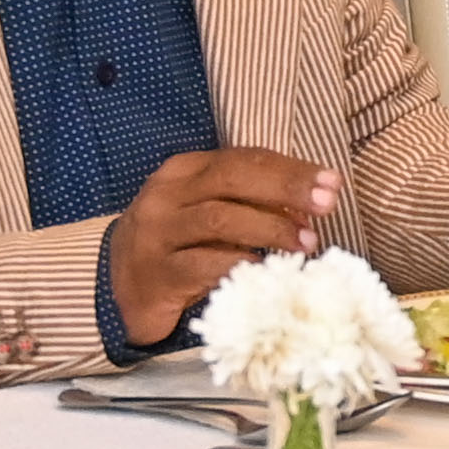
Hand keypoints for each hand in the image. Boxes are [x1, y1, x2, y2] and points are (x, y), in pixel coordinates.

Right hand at [104, 146, 345, 347]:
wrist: (117, 290)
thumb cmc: (177, 248)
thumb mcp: (209, 216)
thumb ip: (251, 204)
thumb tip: (310, 206)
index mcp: (184, 171)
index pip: (243, 159)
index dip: (290, 169)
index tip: (332, 183)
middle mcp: (167, 195)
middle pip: (231, 179)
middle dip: (285, 189)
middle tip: (326, 205)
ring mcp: (157, 234)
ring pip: (219, 219)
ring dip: (269, 229)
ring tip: (306, 243)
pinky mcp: (157, 274)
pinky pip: (203, 265)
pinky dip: (238, 263)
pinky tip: (264, 268)